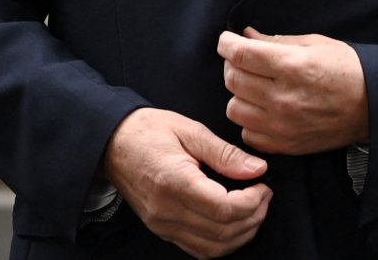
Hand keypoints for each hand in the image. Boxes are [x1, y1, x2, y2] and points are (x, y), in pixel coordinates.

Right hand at [99, 107, 271, 257]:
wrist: (112, 143)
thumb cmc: (149, 131)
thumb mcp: (190, 130)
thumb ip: (225, 153)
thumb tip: (258, 169)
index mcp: (174, 182)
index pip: (224, 208)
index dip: (253, 201)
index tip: (263, 185)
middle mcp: (167, 210)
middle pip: (222, 232)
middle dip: (253, 217)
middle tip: (264, 195)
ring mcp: (162, 224)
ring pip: (213, 248)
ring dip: (241, 234)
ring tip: (254, 209)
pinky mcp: (162, 230)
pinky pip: (198, 248)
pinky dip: (222, 243)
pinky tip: (233, 223)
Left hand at [218, 27, 368, 154]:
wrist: (373, 106)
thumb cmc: (347, 69)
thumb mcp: (314, 44)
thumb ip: (275, 40)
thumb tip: (246, 36)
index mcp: (291, 66)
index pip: (240, 54)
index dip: (227, 44)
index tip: (227, 41)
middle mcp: (282, 97)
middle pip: (232, 80)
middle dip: (232, 65)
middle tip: (244, 60)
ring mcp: (282, 125)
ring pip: (234, 108)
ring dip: (239, 94)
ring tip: (255, 87)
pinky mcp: (285, 145)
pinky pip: (247, 133)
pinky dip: (250, 120)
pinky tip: (263, 109)